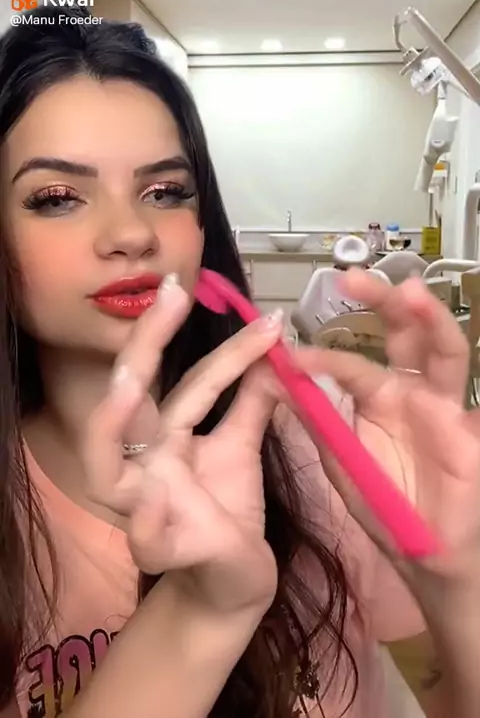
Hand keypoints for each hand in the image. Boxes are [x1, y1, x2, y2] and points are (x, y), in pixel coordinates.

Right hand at [80, 275, 284, 615]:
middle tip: (170, 295)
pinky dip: (144, 522)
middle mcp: (146, 463)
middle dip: (145, 347)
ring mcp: (146, 506)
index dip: (228, 349)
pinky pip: (144, 540)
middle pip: (130, 401)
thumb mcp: (241, 449)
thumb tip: (272, 351)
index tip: (268, 318)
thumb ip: (251, 403)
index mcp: (166, 437)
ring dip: (112, 425)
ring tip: (130, 385)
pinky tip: (153, 500)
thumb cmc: (227, 511)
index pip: (193, 381)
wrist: (235, 585)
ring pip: (106, 468)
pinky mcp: (163, 552)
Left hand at [292, 270, 479, 588]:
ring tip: (411, 293)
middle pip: (403, 334)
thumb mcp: (340, 460)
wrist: (423, 552)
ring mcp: (447, 405)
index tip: (291, 353)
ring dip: (431, 320)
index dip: (324, 357)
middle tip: (354, 278)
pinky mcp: (471, 430)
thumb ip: (314, 419)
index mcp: (379, 394)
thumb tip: (273, 374)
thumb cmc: (383, 502)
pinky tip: (458, 342)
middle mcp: (413, 389)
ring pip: (445, 351)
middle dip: (383, 303)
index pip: (351, 364)